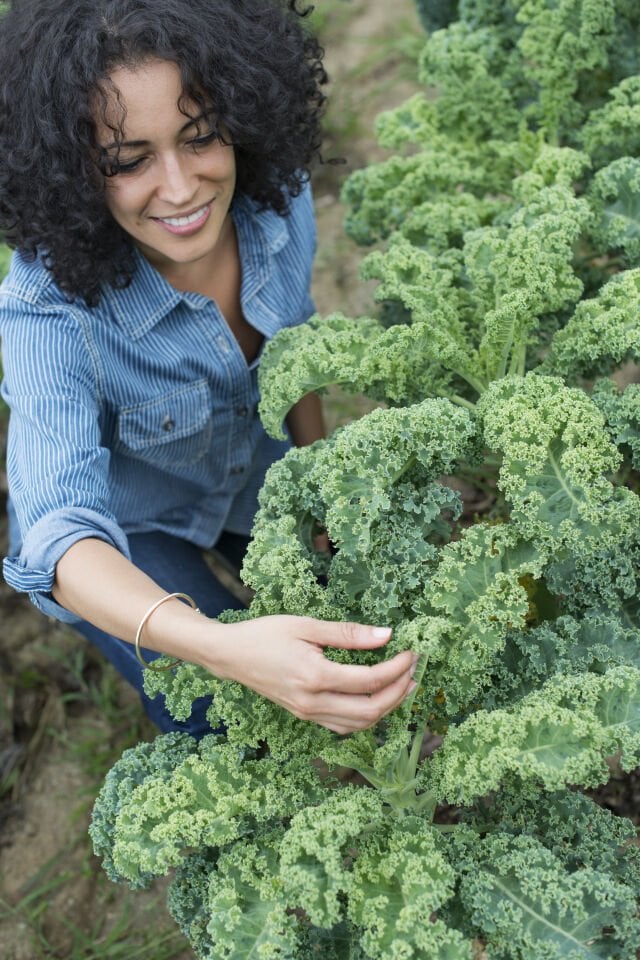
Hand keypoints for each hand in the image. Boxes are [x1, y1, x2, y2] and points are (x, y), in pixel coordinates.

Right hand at [211, 615, 416, 734]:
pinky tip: (377, 698)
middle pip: (370, 710)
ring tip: (404, 685)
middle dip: (399, 692)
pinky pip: (344, 726)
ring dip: (387, 707)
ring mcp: (308, 714)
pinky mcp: (304, 716)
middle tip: (415, 670)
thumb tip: (387, 635)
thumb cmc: (266, 634)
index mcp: (314, 677)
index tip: (412, 652)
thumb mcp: (307, 625)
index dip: (397, 668)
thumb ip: (348, 633)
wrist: (231, 655)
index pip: (369, 681)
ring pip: (359, 724)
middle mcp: (312, 703)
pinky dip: (367, 716)